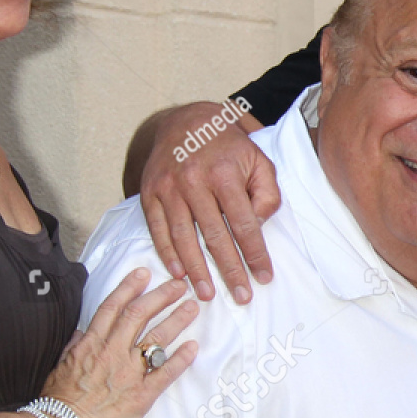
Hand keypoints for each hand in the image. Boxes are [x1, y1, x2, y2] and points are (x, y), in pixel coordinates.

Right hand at [42, 268, 199, 417]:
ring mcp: (129, 372)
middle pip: (140, 315)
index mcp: (91, 344)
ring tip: (192, 307)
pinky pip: (166, 372)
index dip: (130, 287)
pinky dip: (181, 358)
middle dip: (161, 296)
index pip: (113, 307)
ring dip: (177, 320)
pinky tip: (194, 347)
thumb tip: (82, 333)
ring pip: (157, 338)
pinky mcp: (142, 394)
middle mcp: (113, 352)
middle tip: (179, 286)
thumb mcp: (59, 368)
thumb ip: (74, 348)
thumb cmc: (57, 404)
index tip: (144, 273)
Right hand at [138, 102, 280, 302]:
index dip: (254, 254)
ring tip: (206, 295)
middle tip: (240, 297)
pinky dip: (167, 254)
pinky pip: (157, 229)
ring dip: (196, 270)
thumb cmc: (230, 147)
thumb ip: (266, 193)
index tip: (264, 277)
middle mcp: (194, 181)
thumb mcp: (259, 160)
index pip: (244, 223)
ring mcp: (168, 187)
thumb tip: (258, 226)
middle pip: (214, 236)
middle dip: (229, 270)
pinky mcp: (150, 191)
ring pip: (183, 237)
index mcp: (225, 173)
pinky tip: (179, 274)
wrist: (187, 120)